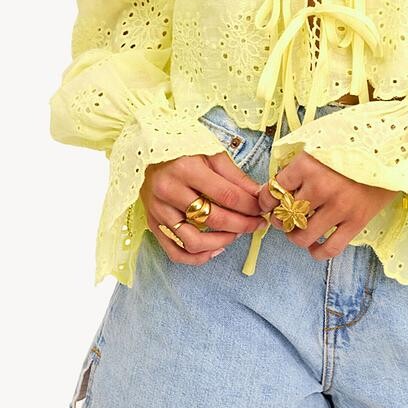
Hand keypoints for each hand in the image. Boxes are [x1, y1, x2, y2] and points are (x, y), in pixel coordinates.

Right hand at [141, 153, 266, 264]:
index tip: (262, 209)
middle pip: (214, 219)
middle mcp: (169, 191)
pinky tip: (216, 248)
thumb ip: (235, 176)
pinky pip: (176, 252)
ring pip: (194, 241)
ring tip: (237, 234)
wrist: (145, 153)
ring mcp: (158, 211)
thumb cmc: (182, 151)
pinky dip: (198, 257)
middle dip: (242, 225)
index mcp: (186, 169)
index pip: (227, 195)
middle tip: (257, 224)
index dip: (249, 206)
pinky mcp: (153, 224)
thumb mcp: (211, 154)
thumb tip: (259, 195)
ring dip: (222, 241)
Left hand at [258, 152, 398, 259]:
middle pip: (286, 213)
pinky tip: (314, 246)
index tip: (268, 201)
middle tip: (283, 217)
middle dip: (280, 218)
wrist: (395, 148)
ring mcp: (339, 207)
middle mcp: (320, 187)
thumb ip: (302, 158)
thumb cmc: (356, 142)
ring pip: (303, 235)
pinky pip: (330, 248)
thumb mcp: (323, 140)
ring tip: (297, 231)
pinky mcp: (356, 221)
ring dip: (295, 236)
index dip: (266, 198)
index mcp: (308, 164)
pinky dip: (317, 252)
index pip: (275, 188)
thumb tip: (281, 180)